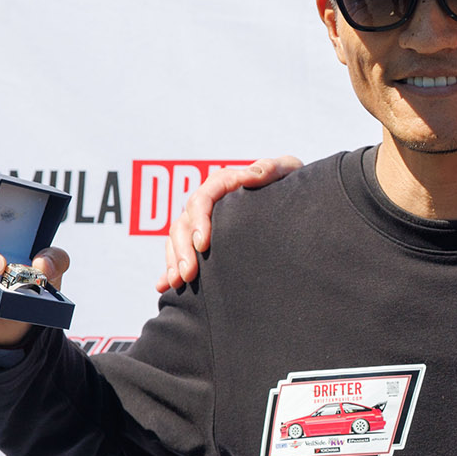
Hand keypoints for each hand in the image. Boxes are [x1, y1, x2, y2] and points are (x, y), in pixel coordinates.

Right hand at [156, 155, 300, 292]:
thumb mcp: (286, 170)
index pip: (202, 200)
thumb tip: (251, 175)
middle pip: (184, 223)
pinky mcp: (202, 236)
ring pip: (177, 238)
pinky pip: (179, 251)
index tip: (203, 245)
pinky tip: (165, 286)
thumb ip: (270, 169)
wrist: (292, 197)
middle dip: (183, 250)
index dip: (199, 222)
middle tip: (188, 275)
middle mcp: (208, 200)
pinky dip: (170, 268)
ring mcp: (202, 219)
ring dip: (174, 260)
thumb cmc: (290, 181)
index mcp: (224, 182)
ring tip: (178, 283)